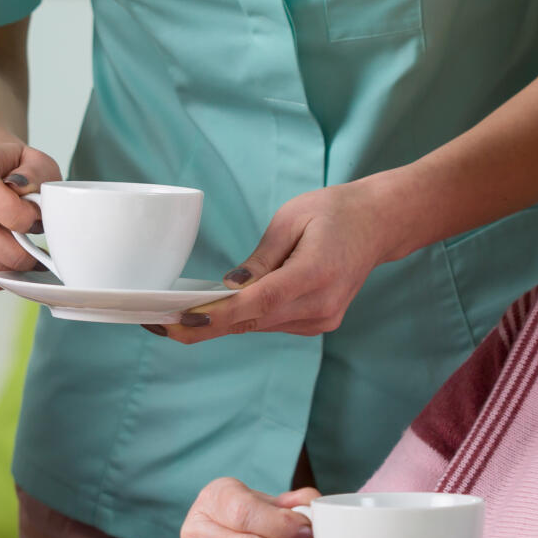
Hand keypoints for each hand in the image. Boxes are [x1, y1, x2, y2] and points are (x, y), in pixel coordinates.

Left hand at [160, 172, 417, 343]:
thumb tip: (229, 288)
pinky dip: (246, 317)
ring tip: (178, 317)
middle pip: (251, 322)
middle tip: (159, 325)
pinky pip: (272, 323)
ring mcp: (322, 319)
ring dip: (221, 322)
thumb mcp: (290, 219)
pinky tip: (219, 310)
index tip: (181, 321)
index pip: (257, 303)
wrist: (378, 224)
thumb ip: (259, 259)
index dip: (216, 316)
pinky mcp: (320, 323)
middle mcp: (320, 305)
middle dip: (204, 325)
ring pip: (259, 326)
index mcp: (315, 273)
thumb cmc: (334, 211)